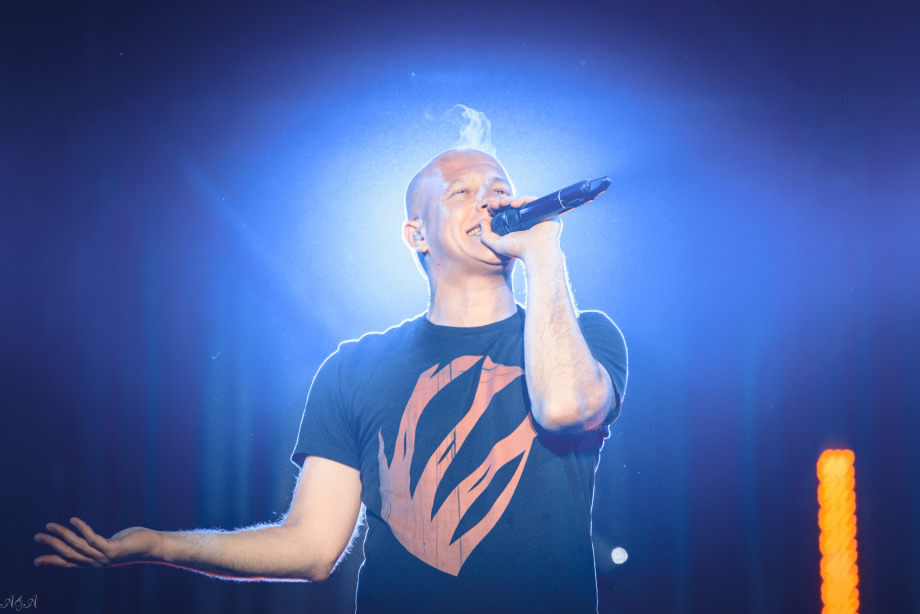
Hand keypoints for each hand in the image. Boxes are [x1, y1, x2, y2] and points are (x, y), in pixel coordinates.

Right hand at [34, 517, 159, 567]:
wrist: (152, 546)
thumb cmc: (131, 543)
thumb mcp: (108, 545)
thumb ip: (95, 545)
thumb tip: (84, 541)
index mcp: (94, 562)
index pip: (68, 563)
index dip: (52, 562)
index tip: (36, 561)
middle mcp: (96, 562)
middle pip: (69, 554)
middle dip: (52, 545)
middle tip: (38, 536)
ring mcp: (104, 557)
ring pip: (78, 546)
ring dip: (62, 535)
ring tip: (50, 525)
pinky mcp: (113, 549)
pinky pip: (93, 539)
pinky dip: (82, 529)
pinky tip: (73, 520)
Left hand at [480, 196, 561, 261]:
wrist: (535, 251)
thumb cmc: (517, 250)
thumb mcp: (496, 244)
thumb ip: (486, 236)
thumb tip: (483, 222)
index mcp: (517, 226)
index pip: (506, 212)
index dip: (497, 207)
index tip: (490, 207)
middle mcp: (527, 219)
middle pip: (514, 205)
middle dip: (502, 202)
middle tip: (494, 203)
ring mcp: (537, 214)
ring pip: (523, 201)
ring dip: (511, 199)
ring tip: (502, 203)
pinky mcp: (546, 211)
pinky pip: (534, 201)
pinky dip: (523, 199)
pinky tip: (513, 204)